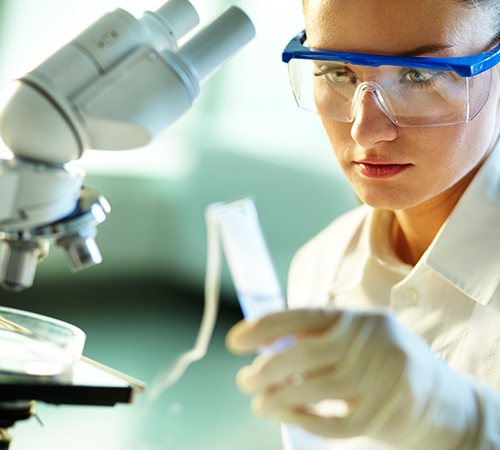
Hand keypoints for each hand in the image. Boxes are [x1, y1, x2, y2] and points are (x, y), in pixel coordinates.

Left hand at [226, 308, 478, 449]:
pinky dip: (304, 421)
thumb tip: (265, 344)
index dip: (265, 327)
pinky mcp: (386, 414)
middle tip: (245, 380)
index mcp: (357, 318)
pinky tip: (287, 416)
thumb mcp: (356, 337)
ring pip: (315, 390)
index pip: (302, 316)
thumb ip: (317, 337)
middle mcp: (371, 342)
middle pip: (305, 354)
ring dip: (278, 397)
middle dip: (266, 369)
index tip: (236, 341)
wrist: (442, 397)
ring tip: (259, 402)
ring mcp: (381, 379)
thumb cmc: (382, 361)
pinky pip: (334, 423)